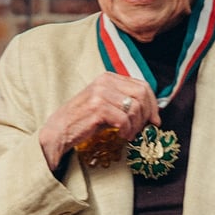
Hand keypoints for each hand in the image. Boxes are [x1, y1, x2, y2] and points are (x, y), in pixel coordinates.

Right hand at [38, 72, 160, 170]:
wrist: (59, 130)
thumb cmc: (84, 120)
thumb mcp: (107, 105)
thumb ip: (126, 103)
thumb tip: (153, 115)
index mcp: (109, 77)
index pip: (143, 85)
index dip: (153, 105)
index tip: (154, 120)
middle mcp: (105, 81)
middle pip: (142, 95)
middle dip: (147, 115)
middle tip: (142, 129)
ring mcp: (100, 93)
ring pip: (135, 108)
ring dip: (136, 126)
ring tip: (128, 134)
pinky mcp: (97, 108)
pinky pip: (124, 119)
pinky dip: (127, 131)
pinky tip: (122, 136)